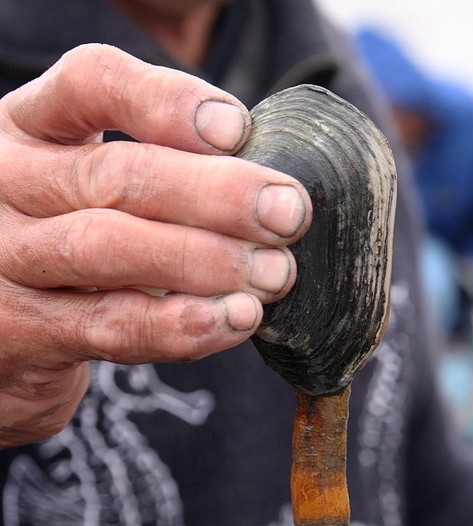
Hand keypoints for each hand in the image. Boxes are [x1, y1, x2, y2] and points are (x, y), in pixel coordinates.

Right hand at [0, 43, 311, 445]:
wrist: (11, 337)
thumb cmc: (80, 248)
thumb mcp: (102, 192)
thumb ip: (166, 176)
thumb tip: (273, 190)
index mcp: (33, 126)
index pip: (91, 83)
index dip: (168, 102)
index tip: (239, 131)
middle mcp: (7, 182)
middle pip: (113, 175)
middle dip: (216, 195)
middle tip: (288, 214)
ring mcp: (5, 257)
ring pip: (106, 248)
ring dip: (204, 261)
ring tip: (273, 274)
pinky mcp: (21, 330)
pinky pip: (110, 325)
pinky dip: (179, 324)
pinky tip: (233, 319)